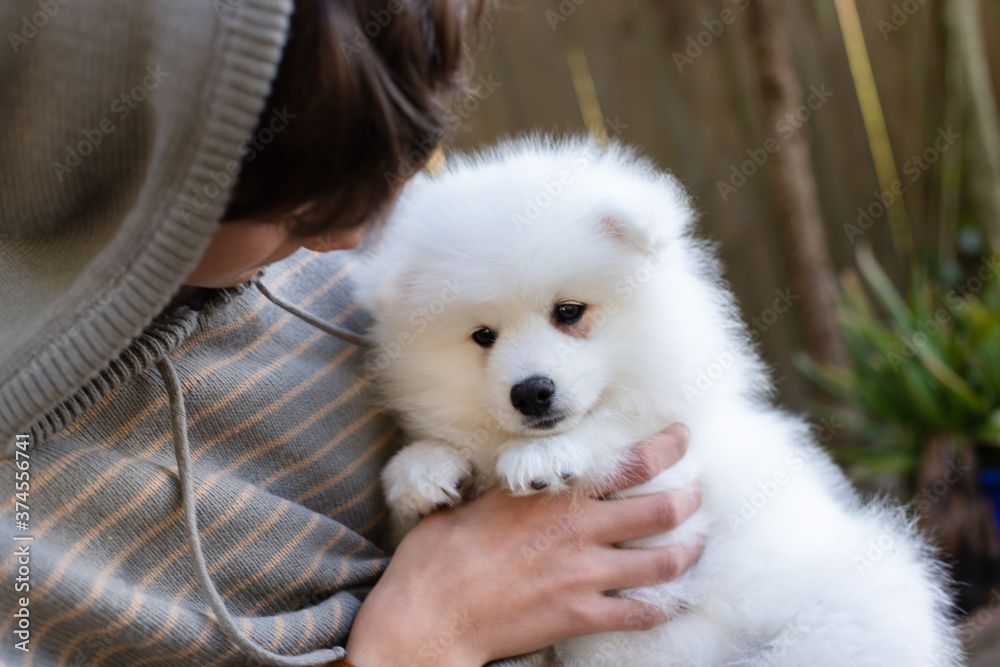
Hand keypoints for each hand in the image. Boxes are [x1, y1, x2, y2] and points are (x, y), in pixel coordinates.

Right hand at [344, 424, 700, 666]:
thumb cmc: (439, 554)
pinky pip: (639, 613)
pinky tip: (669, 602)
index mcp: (554, 496)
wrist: (430, 614)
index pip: (629, 463)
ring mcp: (584, 576)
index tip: (682, 438)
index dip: (667, 447)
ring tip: (696, 545)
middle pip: (661, 510)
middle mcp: (579, 531)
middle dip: (690, 500)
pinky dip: (662, 606)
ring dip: (688, 551)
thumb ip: (511, 486)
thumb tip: (522, 472)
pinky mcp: (579, 616)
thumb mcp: (473, 498)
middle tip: (697, 494)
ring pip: (662, 562)